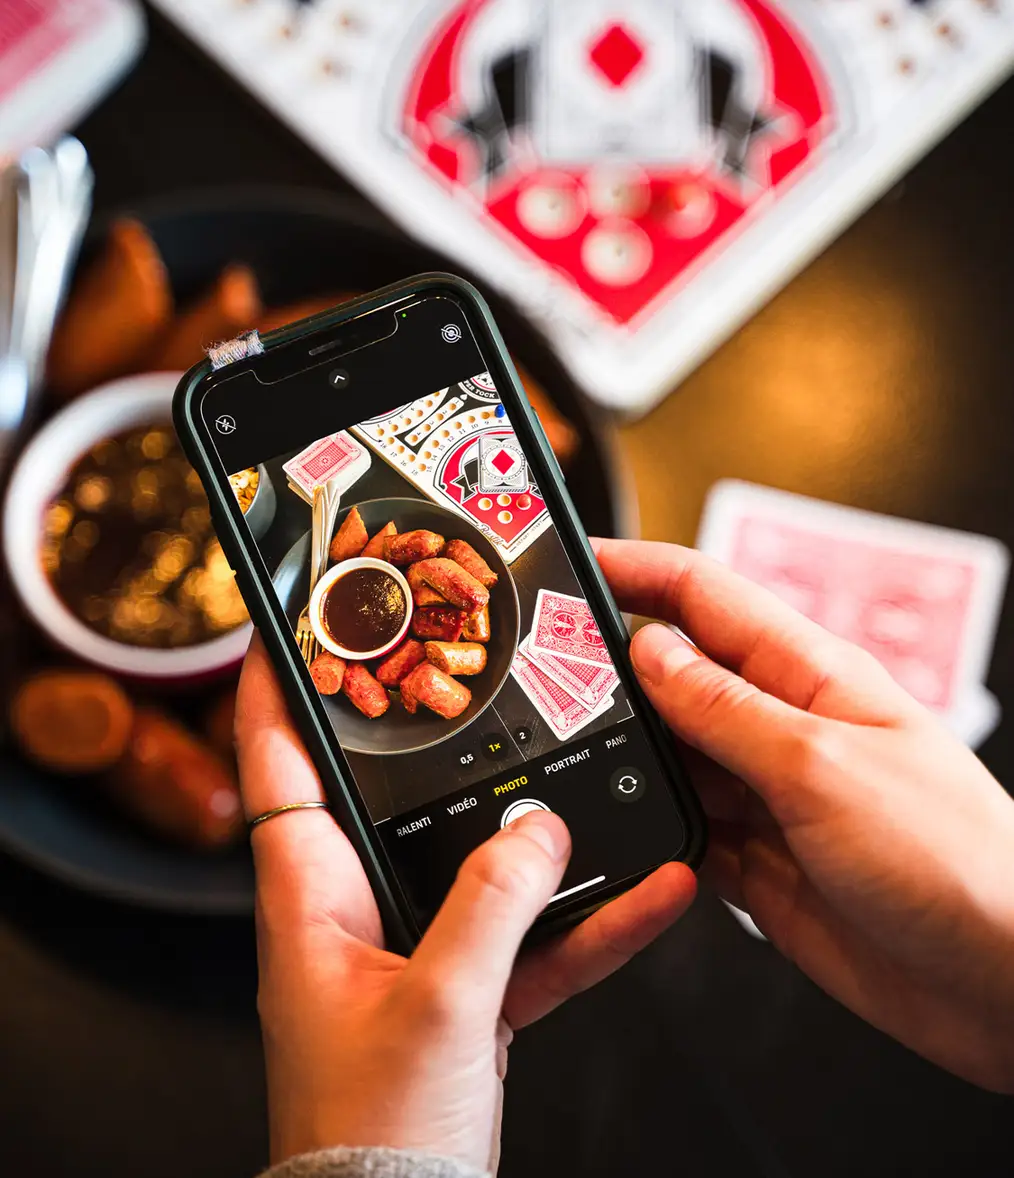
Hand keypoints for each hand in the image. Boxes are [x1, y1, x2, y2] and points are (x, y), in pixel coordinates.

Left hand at [235, 637, 695, 1170]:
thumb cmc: (369, 1135)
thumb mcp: (436, 1006)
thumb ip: (492, 907)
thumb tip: (541, 829)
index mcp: (312, 900)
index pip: (280, 768)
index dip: (280, 692)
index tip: (294, 627)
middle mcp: (356, 913)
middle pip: (391, 799)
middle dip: (431, 739)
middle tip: (470, 673)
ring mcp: (417, 951)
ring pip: (481, 866)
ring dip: (541, 836)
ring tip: (593, 778)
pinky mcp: (466, 992)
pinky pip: (532, 939)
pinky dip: (586, 921)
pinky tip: (650, 896)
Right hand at [594, 538, 1013, 1092]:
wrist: (1001, 981)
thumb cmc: (956, 858)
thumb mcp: (821, 765)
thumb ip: (724, 708)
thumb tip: (649, 650)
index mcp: (809, 674)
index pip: (704, 596)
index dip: (634, 570)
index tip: (572, 565)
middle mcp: (782, 726)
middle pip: (676, 674)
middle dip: (610, 667)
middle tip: (543, 673)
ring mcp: (767, 794)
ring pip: (671, 756)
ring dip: (627, 757)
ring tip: (571, 757)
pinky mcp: (758, 860)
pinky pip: (683, 831)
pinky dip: (650, 832)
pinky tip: (628, 835)